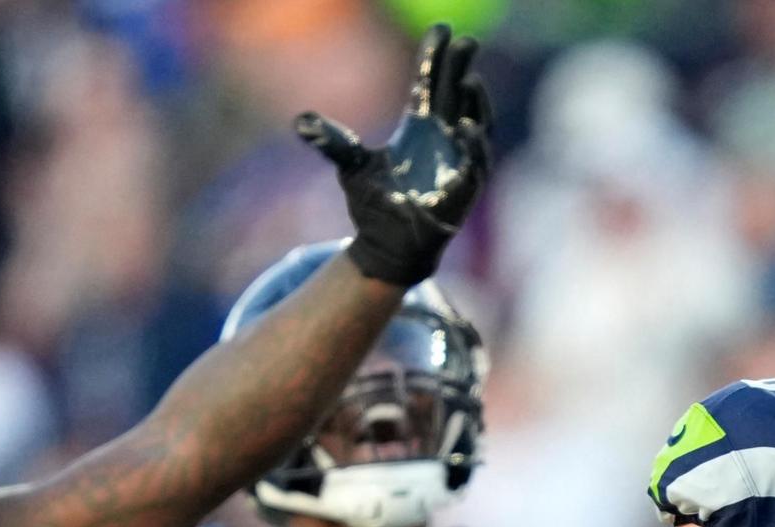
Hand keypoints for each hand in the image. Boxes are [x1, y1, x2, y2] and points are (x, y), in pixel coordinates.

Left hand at [298, 24, 493, 286]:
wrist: (386, 248)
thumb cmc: (374, 205)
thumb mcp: (351, 166)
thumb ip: (332, 141)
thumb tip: (300, 121)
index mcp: (419, 127)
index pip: (430, 84)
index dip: (434, 57)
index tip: (439, 30)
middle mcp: (442, 139)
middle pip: (456, 95)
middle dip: (461, 68)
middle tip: (465, 42)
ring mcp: (457, 162)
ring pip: (474, 123)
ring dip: (474, 103)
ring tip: (469, 79)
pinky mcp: (464, 188)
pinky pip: (474, 162)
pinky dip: (472, 145)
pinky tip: (464, 126)